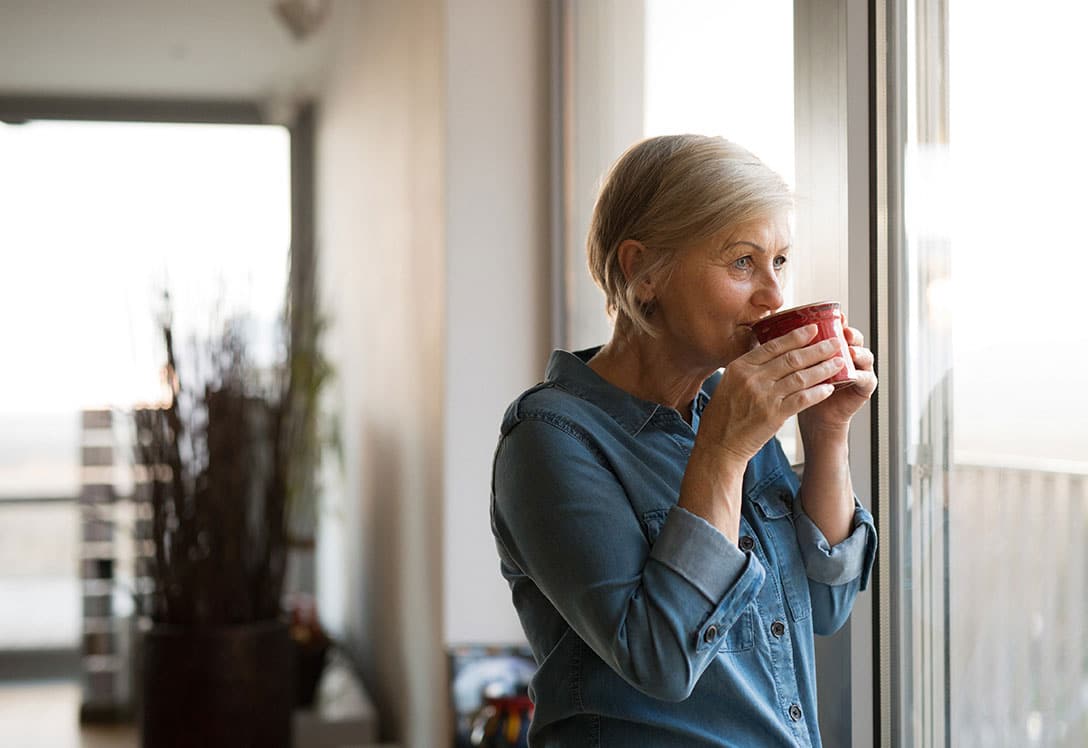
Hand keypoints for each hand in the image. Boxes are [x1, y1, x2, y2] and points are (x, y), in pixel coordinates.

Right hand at [698, 323, 842, 462]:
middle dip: (817, 349)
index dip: (796, 337)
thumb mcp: (728, 383)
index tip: (813, 329)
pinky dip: (818, 392)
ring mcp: (763, 396)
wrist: (719, 444)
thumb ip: (748, 368)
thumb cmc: (723, 415)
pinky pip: (802, 399)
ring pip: (800, 377)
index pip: (773, 346)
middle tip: (835, 342)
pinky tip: (829, 388)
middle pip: (791, 359)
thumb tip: (771, 353)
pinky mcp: (774, 415)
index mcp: (739, 367)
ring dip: (823, 369)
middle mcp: (752, 378)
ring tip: (839, 362)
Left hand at [797, 312, 877, 433]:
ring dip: (858, 351)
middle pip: (853, 338)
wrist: (813, 418)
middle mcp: (847, 354)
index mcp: (831, 346)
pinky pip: (866, 378)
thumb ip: (790, 349)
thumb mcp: (794, 367)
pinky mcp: (864, 387)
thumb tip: (767, 327)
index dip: (835, 320)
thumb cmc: (801, 389)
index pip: (836, 328)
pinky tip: (852, 374)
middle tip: (843, 330)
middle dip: (848, 332)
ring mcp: (859, 369)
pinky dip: (860, 375)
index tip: (832, 315)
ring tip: (849, 350)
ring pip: (864, 355)